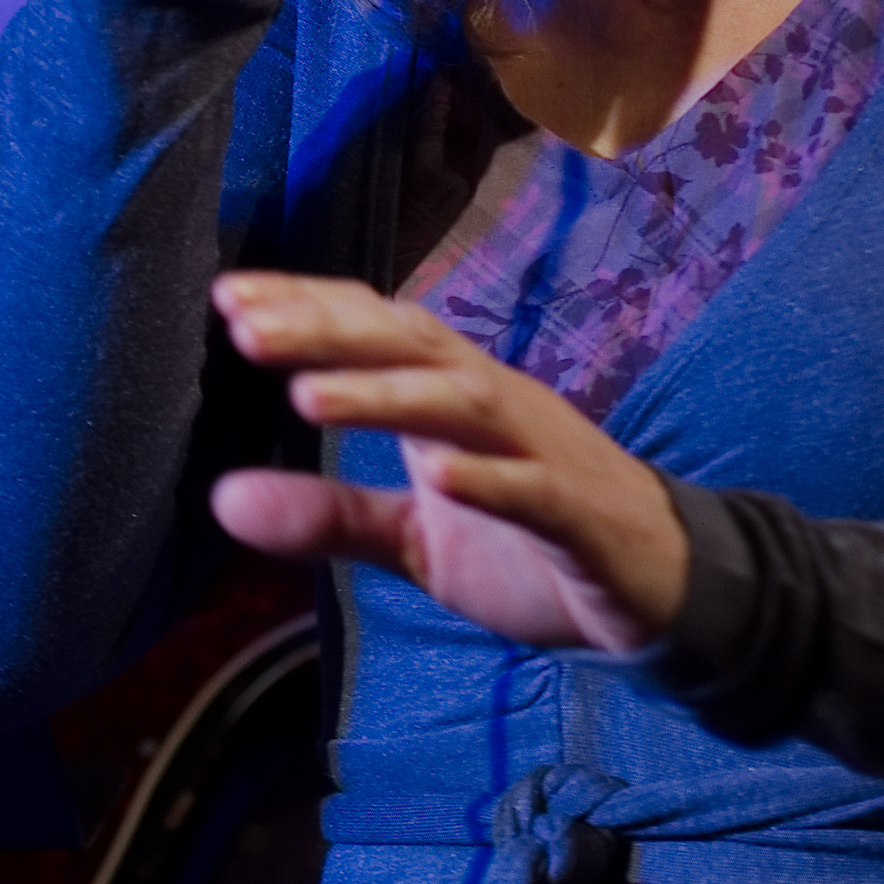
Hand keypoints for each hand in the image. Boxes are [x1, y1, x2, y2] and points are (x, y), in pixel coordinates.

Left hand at [208, 275, 691, 655]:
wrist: (660, 584)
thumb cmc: (530, 545)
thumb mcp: (414, 539)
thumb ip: (329, 515)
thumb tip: (223, 500)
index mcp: (451, 400)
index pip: (376, 332)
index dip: (309, 310)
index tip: (227, 298)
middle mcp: (494, 406)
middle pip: (411, 348)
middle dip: (329, 334)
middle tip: (246, 328)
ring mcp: (540, 454)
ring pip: (463, 405)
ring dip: (386, 397)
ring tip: (309, 397)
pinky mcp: (579, 514)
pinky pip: (533, 489)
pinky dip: (488, 480)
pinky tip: (439, 478)